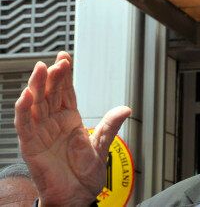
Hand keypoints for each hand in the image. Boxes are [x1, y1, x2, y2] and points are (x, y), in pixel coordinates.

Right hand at [14, 51, 130, 205]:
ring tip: (41, 70)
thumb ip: (110, 126)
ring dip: (36, 87)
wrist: (77, 197)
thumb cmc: (85, 175)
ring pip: (35, 104)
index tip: (66, 58)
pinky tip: (27, 95)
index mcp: (70, 120)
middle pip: (50, 94)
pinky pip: (24, 125)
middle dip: (52, 77)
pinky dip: (24, 109)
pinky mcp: (31, 145)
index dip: (64, 76)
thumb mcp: (102, 147)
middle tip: (57, 62)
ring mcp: (41, 132)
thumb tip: (125, 108)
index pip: (65, 92)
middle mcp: (53, 123)